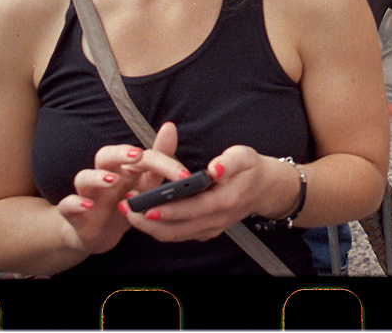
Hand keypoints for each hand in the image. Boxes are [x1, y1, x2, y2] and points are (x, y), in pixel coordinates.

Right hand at [59, 120, 180, 255]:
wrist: (101, 234)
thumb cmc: (127, 203)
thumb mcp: (148, 184)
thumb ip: (160, 160)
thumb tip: (170, 127)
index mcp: (126, 168)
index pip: (142, 156)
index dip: (163, 161)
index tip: (184, 174)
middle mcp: (105, 176)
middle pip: (105, 155)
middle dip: (121, 152)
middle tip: (138, 155)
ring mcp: (88, 195)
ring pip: (83, 177)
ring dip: (97, 177)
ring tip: (112, 180)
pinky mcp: (75, 215)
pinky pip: (66, 205)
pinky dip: (74, 204)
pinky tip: (87, 206)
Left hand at [110, 125, 296, 243]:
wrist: (266, 188)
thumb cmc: (251, 168)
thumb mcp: (244, 156)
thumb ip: (228, 162)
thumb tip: (213, 169)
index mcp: (224, 201)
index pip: (190, 210)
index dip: (165, 210)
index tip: (143, 206)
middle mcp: (216, 220)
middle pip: (176, 229)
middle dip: (147, 221)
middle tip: (125, 207)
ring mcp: (210, 228)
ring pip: (174, 235)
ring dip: (149, 227)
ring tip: (128, 212)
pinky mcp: (206, 230)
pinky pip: (178, 234)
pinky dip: (160, 228)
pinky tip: (145, 215)